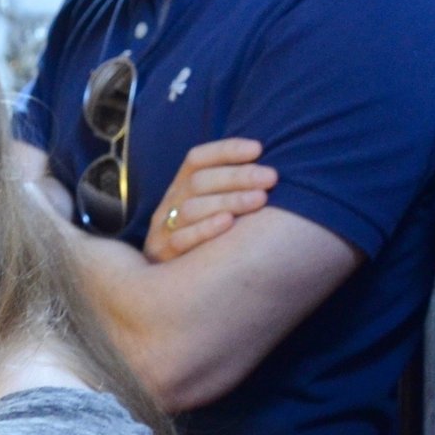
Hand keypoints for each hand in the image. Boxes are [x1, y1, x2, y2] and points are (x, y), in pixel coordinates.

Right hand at [144, 139, 275, 261]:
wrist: (164, 285)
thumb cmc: (206, 238)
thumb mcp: (211, 208)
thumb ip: (232, 188)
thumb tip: (269, 163)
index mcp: (181, 186)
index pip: (197, 159)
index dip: (227, 150)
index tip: (258, 149)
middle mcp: (170, 204)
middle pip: (198, 181)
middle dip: (238, 176)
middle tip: (271, 177)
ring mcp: (164, 229)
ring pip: (191, 208)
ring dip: (228, 200)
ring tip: (260, 199)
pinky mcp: (163, 256)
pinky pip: (180, 240)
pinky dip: (205, 229)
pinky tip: (229, 223)